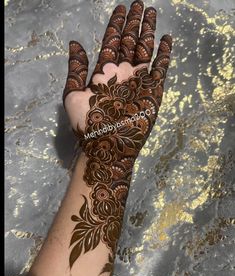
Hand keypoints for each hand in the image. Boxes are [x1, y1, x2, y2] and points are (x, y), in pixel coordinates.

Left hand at [63, 0, 171, 271]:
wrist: (106, 146)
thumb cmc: (87, 123)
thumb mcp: (72, 93)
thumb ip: (76, 68)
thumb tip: (75, 43)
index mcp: (103, 72)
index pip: (111, 42)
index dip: (116, 25)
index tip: (120, 9)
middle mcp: (122, 73)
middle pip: (130, 42)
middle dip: (134, 23)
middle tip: (139, 4)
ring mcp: (138, 80)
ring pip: (145, 50)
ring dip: (149, 32)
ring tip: (151, 13)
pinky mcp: (153, 90)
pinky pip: (161, 68)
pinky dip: (164, 54)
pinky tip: (166, 40)